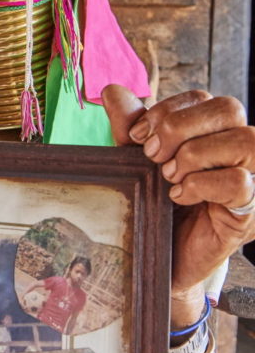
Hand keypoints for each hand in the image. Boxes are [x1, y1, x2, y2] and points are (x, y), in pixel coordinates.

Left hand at [103, 86, 254, 324]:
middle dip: (180, 126)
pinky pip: (241, 182)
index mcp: (214, 133)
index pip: (204, 97)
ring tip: (168, 176)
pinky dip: (202, 184)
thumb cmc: (154, 208)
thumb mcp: (137, 162)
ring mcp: (252, 179)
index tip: (137, 137)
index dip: (167, 110)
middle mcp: (239, 151)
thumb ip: (129, 127)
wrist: (158, 261)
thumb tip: (112, 91)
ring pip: (246, 140)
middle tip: (151, 155)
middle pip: (229, 108)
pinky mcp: (249, 212)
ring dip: (195, 154)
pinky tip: (179, 197)